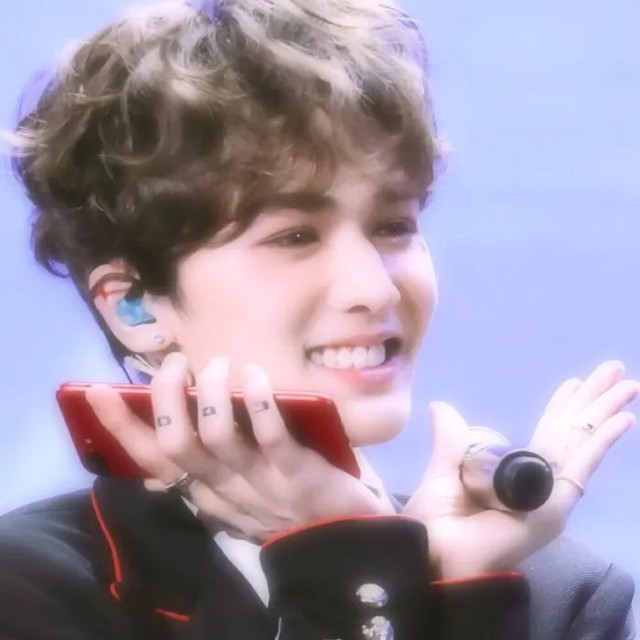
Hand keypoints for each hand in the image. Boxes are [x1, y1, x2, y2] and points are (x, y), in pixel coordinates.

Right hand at [86, 352, 390, 540]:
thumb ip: (205, 470)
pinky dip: (258, 403)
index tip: (96, 389)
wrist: (343, 535)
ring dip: (210, 394)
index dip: (121, 425)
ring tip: (219, 365)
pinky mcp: (298, 475)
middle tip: (177, 363)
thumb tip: (163, 442)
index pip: (152, 460)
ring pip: (217, 438)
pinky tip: (254, 376)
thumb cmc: (287, 497)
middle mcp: (224, 488)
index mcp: (205, 489)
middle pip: (176, 446)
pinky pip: (272, 437)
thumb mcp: (238, 489)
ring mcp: (260, 483)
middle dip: (166, 397)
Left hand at [403, 360, 638, 580]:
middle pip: (571, 432)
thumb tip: (440, 407)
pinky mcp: (555, 506)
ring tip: (628, 383)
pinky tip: (623, 419)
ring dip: (606, 411)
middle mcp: (538, 483)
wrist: (437, 556)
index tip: (576, 384)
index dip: (562, 407)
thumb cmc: (437, 522)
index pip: (546, 433)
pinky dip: (603, 440)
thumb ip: (450, 440)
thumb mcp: (443, 470)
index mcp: (514, 476)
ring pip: (583, 442)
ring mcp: (550, 495)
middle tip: (615, 369)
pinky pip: (583, 466)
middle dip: (593, 400)